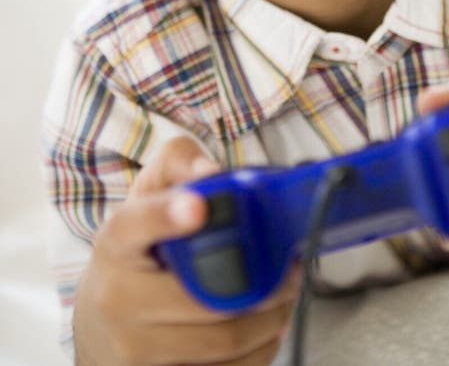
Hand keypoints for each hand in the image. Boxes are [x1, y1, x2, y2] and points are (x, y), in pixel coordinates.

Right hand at [73, 137, 299, 364]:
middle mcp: (116, 297)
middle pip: (205, 296)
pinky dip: (257, 353)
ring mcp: (132, 349)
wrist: (97, 327)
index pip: (136, 225)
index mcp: (116, 241)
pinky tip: (264, 331)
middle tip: (291, 270)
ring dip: (270, 321)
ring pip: (223, 341)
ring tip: (284, 298)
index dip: (167, 215)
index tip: (198, 208)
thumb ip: (178, 162)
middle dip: (263, 285)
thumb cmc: (136, 253)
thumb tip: (210, 170)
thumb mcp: (149, 195)